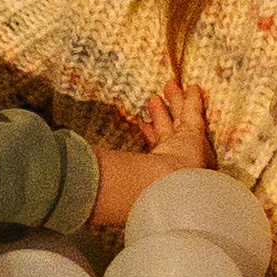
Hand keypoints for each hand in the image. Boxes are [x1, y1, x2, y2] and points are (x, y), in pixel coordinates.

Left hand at [87, 87, 213, 233]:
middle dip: (161, 114)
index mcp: (161, 167)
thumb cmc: (146, 187)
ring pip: (179, 117)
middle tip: (154, 99)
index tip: (143, 125)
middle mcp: (176, 156)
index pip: (155, 146)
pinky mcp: (194, 134)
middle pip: (168, 129)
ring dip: (175, 102)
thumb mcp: (126, 180)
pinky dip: (192, 99)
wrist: (167, 189)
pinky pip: (194, 112)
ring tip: (169, 86)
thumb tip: (81, 181)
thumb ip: (111, 174)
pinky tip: (192, 87)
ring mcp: (186, 144)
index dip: (150, 134)